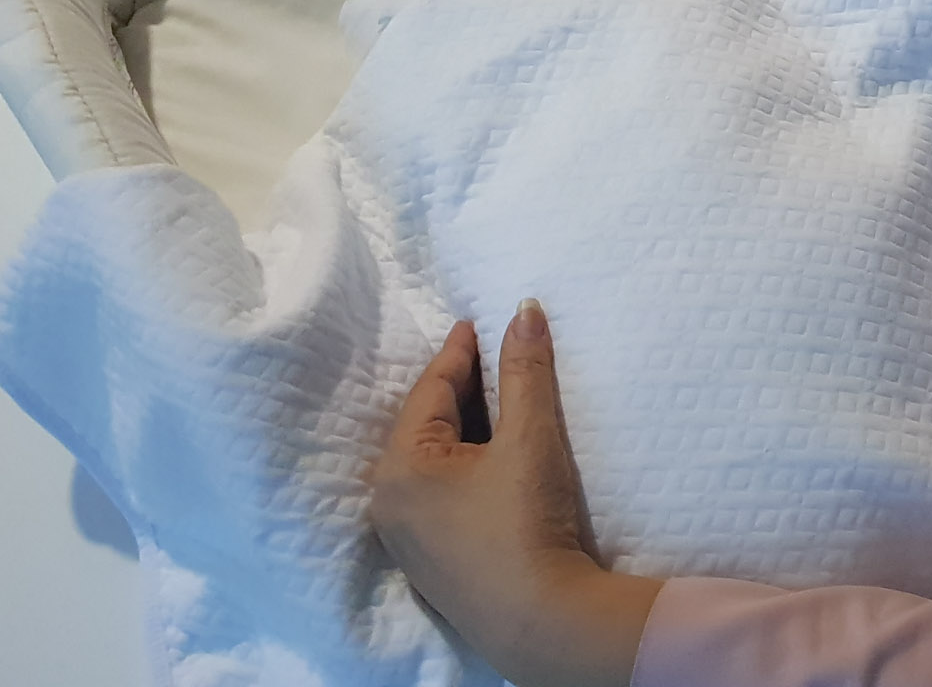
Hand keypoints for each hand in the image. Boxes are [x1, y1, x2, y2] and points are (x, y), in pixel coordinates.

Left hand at [370, 303, 662, 685]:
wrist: (541, 622)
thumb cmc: (526, 523)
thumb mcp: (530, 438)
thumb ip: (525, 371)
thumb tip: (523, 309)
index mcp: (401, 466)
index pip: (431, 388)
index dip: (461, 350)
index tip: (482, 321)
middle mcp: (390, 501)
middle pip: (428, 424)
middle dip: (463, 389)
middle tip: (497, 354)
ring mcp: (408, 537)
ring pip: (435, 460)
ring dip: (467, 428)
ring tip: (502, 399)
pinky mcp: (433, 561)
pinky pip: (443, 492)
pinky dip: (468, 464)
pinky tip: (496, 457)